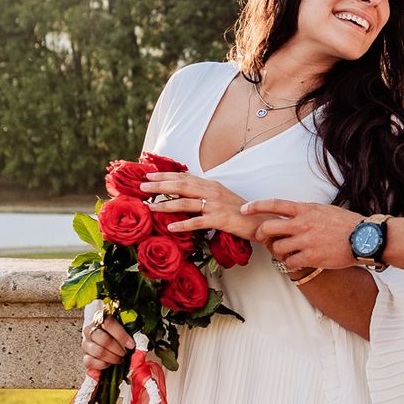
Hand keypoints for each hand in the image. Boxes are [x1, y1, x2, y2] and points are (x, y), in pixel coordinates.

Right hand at [82, 311, 133, 371]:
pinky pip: (92, 362)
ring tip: (120, 358)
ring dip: (113, 358)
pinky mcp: (84, 356)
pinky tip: (109, 362)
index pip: (110, 324)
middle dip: (119, 349)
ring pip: (99, 352)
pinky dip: (104, 365)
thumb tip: (136, 341)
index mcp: (99, 318)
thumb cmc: (114, 334)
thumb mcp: (122, 327)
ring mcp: (85, 343)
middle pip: (105, 340)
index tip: (131, 344)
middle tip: (126, 353)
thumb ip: (128, 330)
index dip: (122, 336)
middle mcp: (89, 330)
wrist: (103, 340)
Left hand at [142, 172, 256, 237]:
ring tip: (150, 206)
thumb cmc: (240, 212)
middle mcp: (213, 192)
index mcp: (212, 185)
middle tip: (142, 186)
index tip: (148, 175)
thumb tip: (184, 191)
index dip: (166, 175)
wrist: (261, 222)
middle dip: (160, 185)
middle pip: (182, 186)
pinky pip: (198, 222)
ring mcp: (216, 206)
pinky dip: (183, 225)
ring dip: (166, 205)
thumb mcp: (221, 197)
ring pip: (186, 203)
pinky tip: (170, 228)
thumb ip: (204, 193)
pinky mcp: (221, 220)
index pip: (185, 177)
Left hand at [241, 199, 364, 270]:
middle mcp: (303, 223)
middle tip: (264, 238)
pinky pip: (289, 263)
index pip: (274, 204)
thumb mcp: (323, 210)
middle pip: (268, 227)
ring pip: (276, 248)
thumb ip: (304, 211)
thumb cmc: (345, 224)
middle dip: (261, 234)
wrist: (364, 238)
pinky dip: (289, 264)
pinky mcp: (312, 257)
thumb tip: (290, 213)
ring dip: (277, 252)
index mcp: (305, 209)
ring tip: (286, 252)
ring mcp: (307, 241)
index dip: (256, 206)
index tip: (245, 209)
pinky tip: (295, 262)